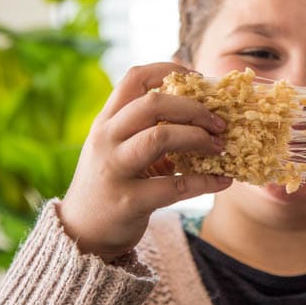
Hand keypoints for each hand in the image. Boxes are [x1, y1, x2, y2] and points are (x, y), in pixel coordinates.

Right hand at [59, 63, 231, 262]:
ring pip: (160, 138)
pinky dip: (206, 181)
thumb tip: (202, 109)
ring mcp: (115, 169)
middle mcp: (106, 139)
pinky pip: (175, 185)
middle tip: (219, 122)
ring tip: (220, 147)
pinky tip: (223, 180)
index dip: (170, 70)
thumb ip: (148, 128)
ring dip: (198, 138)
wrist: (82, 233)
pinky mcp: (128, 201)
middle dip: (193, 108)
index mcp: (106, 120)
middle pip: (153, 103)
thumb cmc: (112, 182)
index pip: (135, 78)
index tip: (198, 80)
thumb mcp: (119, 147)